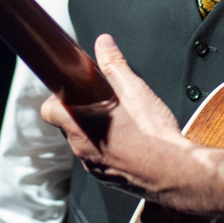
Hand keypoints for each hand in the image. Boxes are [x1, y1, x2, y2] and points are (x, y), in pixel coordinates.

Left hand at [39, 34, 204, 208]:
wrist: (175, 171)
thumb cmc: (152, 135)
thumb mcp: (134, 89)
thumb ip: (114, 64)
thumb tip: (104, 44)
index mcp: (80, 124)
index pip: (48, 110)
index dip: (57, 97)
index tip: (70, 90)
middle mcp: (81, 148)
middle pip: (67, 125)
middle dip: (80, 111)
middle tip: (101, 101)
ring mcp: (94, 166)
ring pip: (84, 142)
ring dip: (94, 130)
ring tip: (120, 121)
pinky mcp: (108, 178)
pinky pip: (99, 159)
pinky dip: (108, 148)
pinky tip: (129, 140)